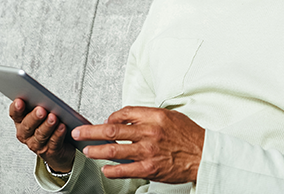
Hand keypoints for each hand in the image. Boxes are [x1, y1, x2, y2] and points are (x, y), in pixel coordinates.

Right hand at [9, 99, 75, 172]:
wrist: (60, 148)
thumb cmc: (49, 124)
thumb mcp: (42, 114)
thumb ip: (39, 105)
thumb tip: (44, 97)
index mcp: (21, 122)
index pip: (15, 114)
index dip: (16, 108)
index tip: (19, 101)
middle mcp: (25, 134)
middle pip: (27, 126)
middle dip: (34, 117)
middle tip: (41, 110)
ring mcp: (37, 145)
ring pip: (40, 134)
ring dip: (47, 125)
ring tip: (54, 117)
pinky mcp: (50, 151)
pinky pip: (53, 142)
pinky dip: (58, 134)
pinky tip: (62, 127)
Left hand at [72, 106, 203, 183]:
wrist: (204, 155)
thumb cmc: (188, 135)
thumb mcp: (169, 116)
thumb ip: (147, 117)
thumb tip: (123, 120)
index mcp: (154, 116)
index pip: (123, 114)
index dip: (110, 118)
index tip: (104, 122)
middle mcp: (149, 132)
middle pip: (112, 130)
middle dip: (91, 131)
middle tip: (78, 132)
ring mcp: (148, 151)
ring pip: (114, 150)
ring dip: (96, 150)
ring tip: (87, 150)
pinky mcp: (150, 168)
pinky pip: (125, 169)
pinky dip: (112, 169)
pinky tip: (105, 169)